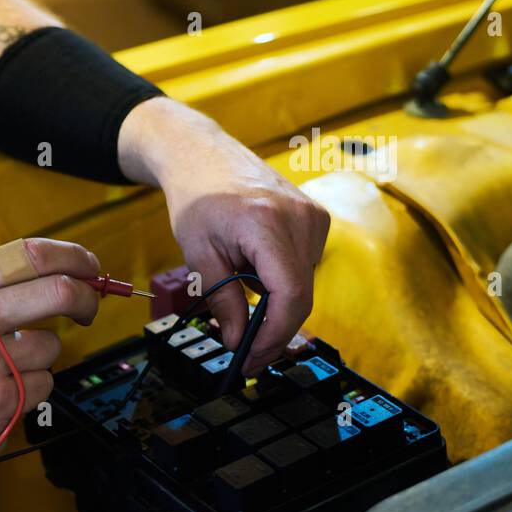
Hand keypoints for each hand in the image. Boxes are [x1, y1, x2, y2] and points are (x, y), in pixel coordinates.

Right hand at [0, 238, 101, 461]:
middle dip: (88, 299)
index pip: (34, 255)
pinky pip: (43, 384)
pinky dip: (29, 388)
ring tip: (3, 364)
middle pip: (61, 292)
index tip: (89, 269)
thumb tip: (61, 270)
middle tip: (88, 308)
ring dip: (39, 355)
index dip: (75, 258)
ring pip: (52, 346)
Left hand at [119, 98, 330, 373]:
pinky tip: (255, 278)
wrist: (203, 155)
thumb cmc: (195, 196)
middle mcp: (300, 217)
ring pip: (304, 284)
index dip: (275, 333)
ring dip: (277, 306)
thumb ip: (221, 299)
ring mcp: (313, 216)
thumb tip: (238, 340)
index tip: (253, 356)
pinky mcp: (316, 218)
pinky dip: (282, 284)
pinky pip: (305, 266)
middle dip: (274, 331)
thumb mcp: (197, 254)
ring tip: (242, 306)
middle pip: (301, 295)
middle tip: (246, 356)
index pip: (291, 292)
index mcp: (267, 223)